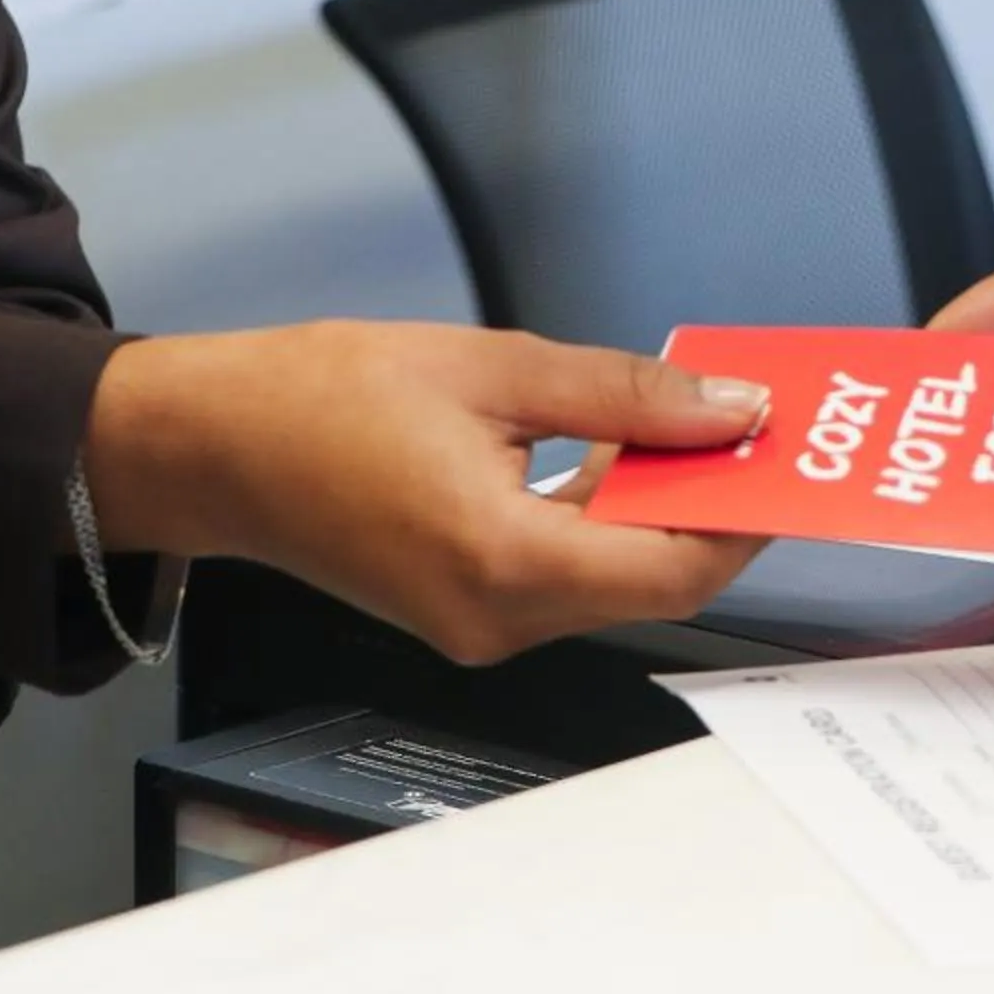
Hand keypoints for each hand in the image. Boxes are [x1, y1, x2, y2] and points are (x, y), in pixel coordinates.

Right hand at [83, 322, 770, 663]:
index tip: (783, 457)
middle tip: (752, 425)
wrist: (210, 446)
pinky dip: (606, 520)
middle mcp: (495, 618)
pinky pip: (568, 575)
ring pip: (615, 579)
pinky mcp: (468, 612)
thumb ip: (626, 395)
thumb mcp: (493, 367)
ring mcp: (480, 625)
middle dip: (711, 503)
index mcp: (502, 559)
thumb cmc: (316, 400)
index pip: (676, 569)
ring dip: (660, 508)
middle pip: (653, 579)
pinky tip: (618, 453)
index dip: (746, 516)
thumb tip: (728, 410)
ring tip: (692, 424)